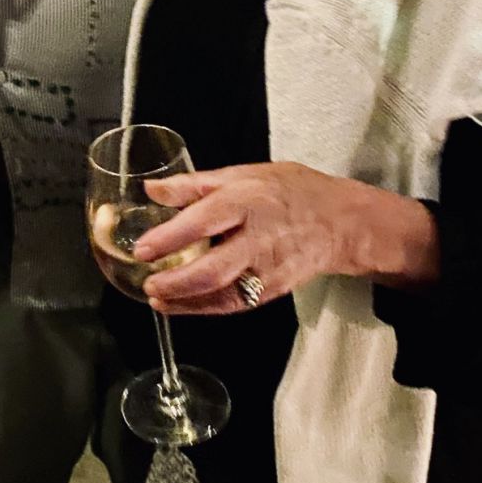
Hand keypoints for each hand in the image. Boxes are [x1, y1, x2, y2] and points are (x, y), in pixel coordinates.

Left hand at [133, 161, 434, 314]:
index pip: (203, 220)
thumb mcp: (241, 173)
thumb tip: (152, 189)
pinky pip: (235, 304)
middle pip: (215, 269)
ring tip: (158, 299)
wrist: (340, 221)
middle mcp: (258, 238)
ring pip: (224, 295)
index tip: (142, 248)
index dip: (169, 237)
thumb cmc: (289, 191)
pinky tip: (181, 305)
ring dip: (187, 302)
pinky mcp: (273, 290)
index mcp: (247, 201)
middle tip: (148, 282)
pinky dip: (205, 309)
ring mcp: (268, 269)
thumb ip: (194, 184)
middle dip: (176, 282)